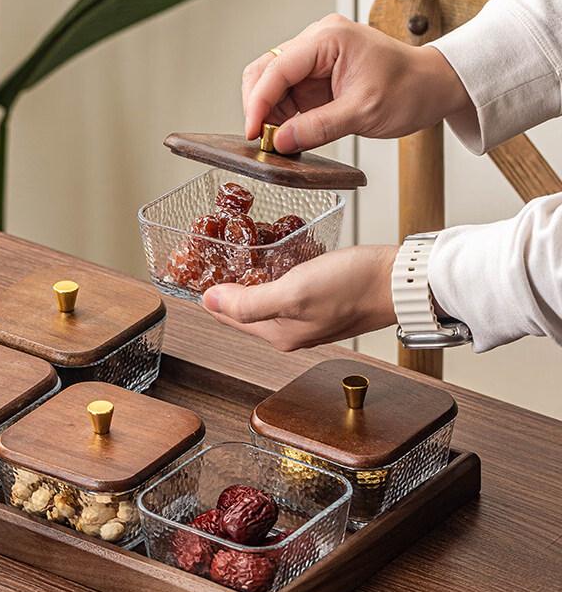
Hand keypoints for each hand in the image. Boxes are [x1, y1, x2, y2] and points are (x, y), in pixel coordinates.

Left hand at [201, 245, 397, 350]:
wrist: (400, 282)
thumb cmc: (353, 286)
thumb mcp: (293, 294)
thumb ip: (248, 302)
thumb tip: (208, 301)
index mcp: (279, 334)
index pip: (228, 316)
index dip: (208, 296)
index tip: (192, 273)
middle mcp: (291, 331)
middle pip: (245, 310)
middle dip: (226, 288)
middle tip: (209, 261)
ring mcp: (309, 318)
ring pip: (266, 300)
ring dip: (249, 281)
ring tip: (235, 257)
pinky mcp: (325, 302)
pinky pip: (287, 290)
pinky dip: (275, 275)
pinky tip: (274, 258)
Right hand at [242, 14, 471, 152]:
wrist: (430, 88)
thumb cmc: (409, 89)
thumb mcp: (363, 113)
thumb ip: (318, 127)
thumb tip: (281, 141)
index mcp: (329, 38)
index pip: (277, 67)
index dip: (259, 101)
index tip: (254, 132)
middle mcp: (317, 43)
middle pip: (265, 70)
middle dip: (258, 105)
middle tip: (262, 138)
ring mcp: (314, 60)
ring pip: (271, 84)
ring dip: (269, 114)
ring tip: (278, 140)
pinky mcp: (315, 78)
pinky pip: (286, 96)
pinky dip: (281, 117)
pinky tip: (287, 134)